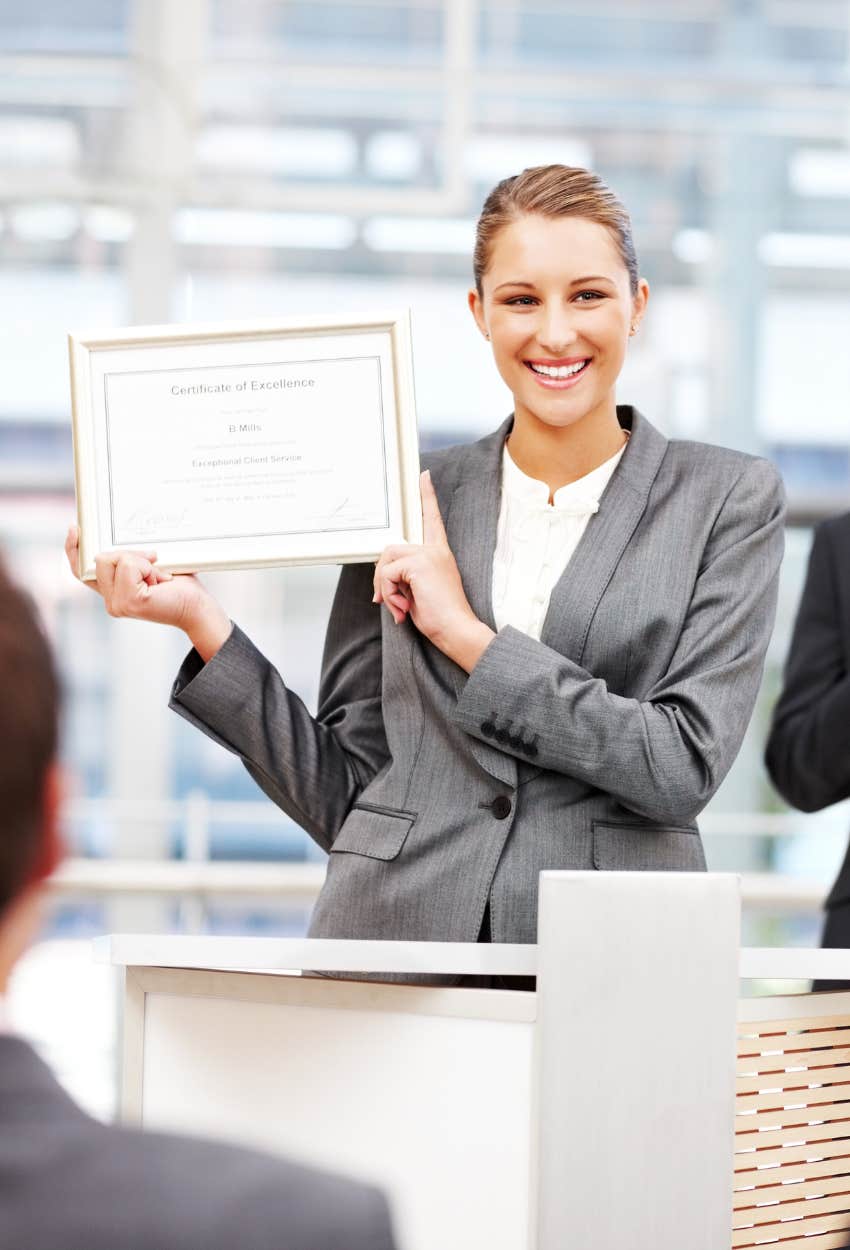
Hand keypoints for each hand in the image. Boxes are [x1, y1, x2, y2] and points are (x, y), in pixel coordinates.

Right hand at [64, 525, 231, 660]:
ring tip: (158, 576)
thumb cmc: (178, 587)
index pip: (81, 570)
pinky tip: (160, 580)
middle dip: (129, 554)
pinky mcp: (128, 602)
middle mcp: (110, 602)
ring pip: (114, 559)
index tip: (75, 528)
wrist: (197, 608)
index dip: (74, 549)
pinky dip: (147, 566)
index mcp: (112, 592)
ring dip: (141, 561)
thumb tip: (114, 544)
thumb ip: (127, 559)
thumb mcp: (148, 566)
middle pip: (100, 558)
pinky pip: (129, 565)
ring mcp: (117, 604)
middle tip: (154, 565)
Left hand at [373, 471, 494, 670]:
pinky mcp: (419, 563)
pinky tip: (403, 607)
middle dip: (380, 575)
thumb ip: (405, 575)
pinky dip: (388, 592)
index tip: (424, 476)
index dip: (427, 496)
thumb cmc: (441, 617)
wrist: (457, 629)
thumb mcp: (418, 591)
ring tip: (399, 605)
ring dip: (384, 586)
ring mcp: (428, 554)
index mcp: (439, 553)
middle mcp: (435, 549)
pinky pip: (387, 573)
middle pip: (391, 548)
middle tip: (386, 600)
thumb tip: (382, 575)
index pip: (432, 519)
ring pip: (386, 560)